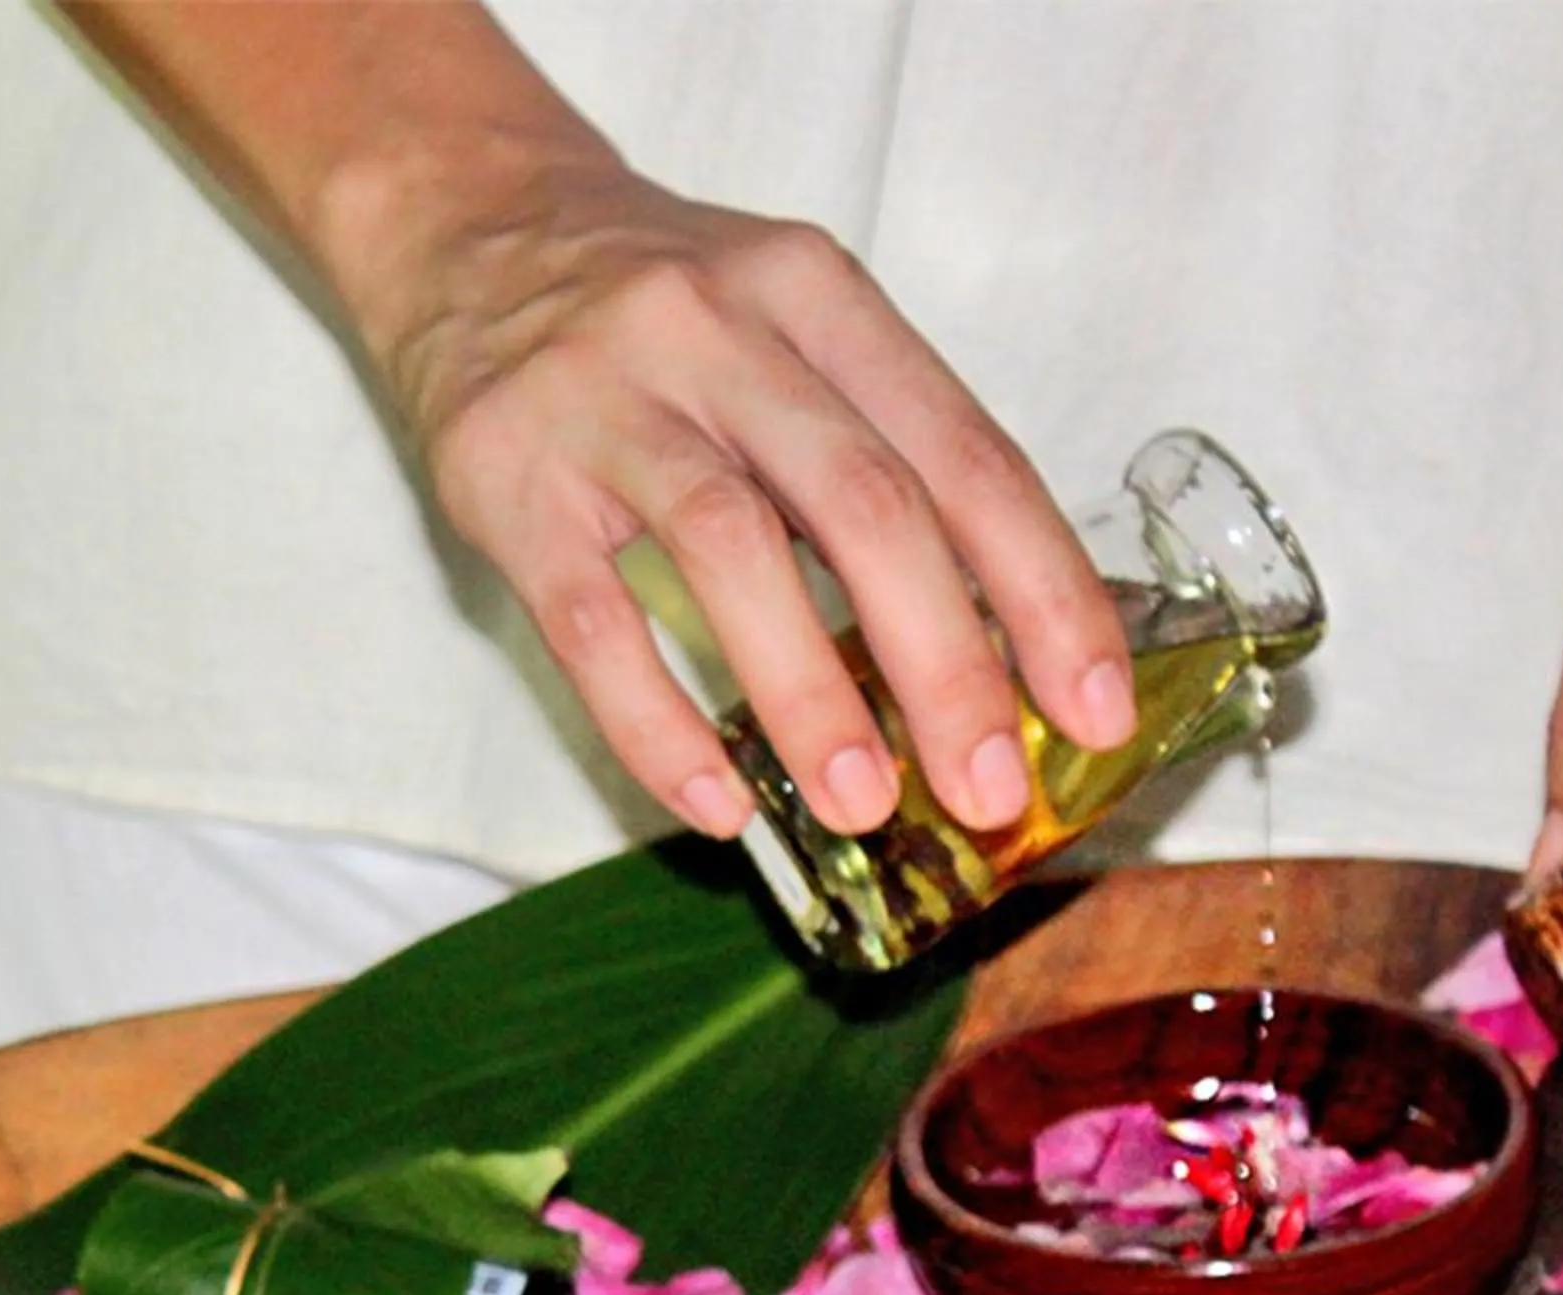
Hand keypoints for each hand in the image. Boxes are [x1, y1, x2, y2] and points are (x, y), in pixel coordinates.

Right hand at [360, 158, 1137, 839]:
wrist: (468, 220)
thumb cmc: (664, 311)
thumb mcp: (792, 327)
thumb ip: (884, 450)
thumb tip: (999, 649)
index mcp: (821, 296)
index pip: (965, 453)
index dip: (1042, 590)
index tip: (1093, 707)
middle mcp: (719, 329)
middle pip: (865, 502)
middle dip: (947, 663)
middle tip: (990, 788)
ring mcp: (604, 398)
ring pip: (731, 547)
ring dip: (810, 694)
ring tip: (865, 805)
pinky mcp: (506, 476)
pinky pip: (590, 619)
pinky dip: (657, 723)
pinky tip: (715, 802)